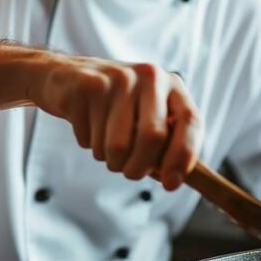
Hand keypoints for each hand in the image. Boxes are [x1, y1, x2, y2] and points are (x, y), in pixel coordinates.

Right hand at [31, 54, 201, 189]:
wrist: (69, 76)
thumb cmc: (119, 106)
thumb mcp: (150, 115)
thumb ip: (167, 144)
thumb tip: (175, 179)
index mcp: (173, 84)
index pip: (190, 120)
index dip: (184, 156)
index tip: (172, 184)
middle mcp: (150, 76)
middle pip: (153, 136)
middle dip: (140, 167)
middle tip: (131, 173)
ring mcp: (118, 78)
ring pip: (117, 146)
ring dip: (111, 160)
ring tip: (106, 144)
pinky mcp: (87, 86)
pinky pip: (90, 139)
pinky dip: (88, 145)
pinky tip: (88, 126)